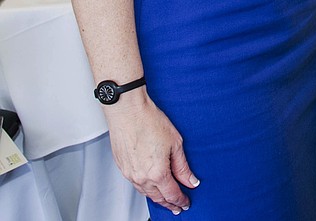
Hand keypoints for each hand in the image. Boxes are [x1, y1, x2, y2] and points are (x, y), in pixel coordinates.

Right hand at [106, 94, 199, 213]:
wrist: (128, 112)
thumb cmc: (150, 122)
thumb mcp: (175, 143)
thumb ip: (182, 166)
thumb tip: (190, 181)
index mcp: (157, 173)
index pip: (172, 194)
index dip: (181, 201)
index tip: (186, 203)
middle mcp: (142, 178)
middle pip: (158, 198)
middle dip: (169, 204)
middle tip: (177, 206)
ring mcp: (130, 174)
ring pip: (146, 192)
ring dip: (157, 198)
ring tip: (165, 200)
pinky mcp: (122, 167)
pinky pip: (136, 184)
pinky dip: (146, 188)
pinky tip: (150, 186)